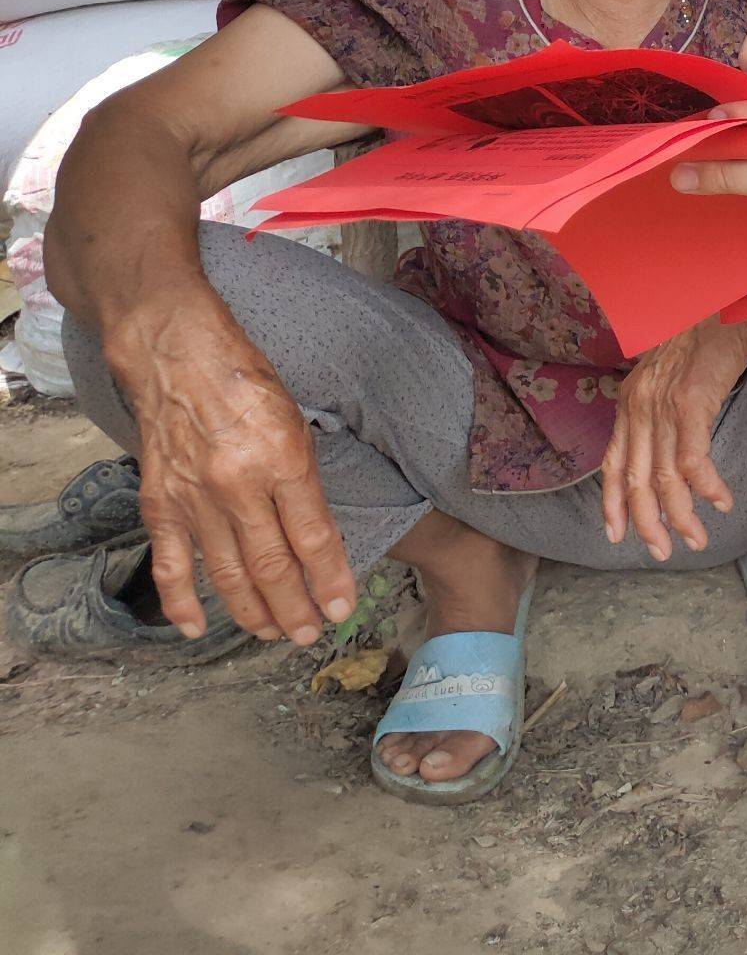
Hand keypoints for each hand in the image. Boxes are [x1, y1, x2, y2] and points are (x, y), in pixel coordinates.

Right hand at [102, 300, 355, 644]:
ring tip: (275, 634)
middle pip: (273, 566)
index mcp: (281, 459)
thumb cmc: (246, 381)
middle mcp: (237, 485)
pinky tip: (195, 628)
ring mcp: (194, 499)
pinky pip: (171, 565)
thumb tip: (317, 538)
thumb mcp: (295, 421)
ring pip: (228, 574)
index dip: (330, 579)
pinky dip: (181, 602)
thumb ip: (303, 480)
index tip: (342, 608)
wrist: (175, 355)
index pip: (314, 537)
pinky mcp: (160, 504)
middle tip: (310, 633)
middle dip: (295, 608)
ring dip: (253, 612)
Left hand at [601, 315, 746, 559]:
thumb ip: (661, 408)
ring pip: (663, 478)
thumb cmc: (702, 332)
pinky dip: (706, 488)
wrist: (719, 297)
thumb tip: (669, 442)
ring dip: (680, 516)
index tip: (616, 536)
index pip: (611, 464)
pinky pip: (693, 459)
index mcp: (630, 403)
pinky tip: (721, 503)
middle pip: (634, 481)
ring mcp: (663, 406)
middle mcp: (639, 408)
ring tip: (696, 540)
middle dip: (646, 523)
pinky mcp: (692, 403)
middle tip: (661, 551)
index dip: (611, 504)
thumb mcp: (667, 374)